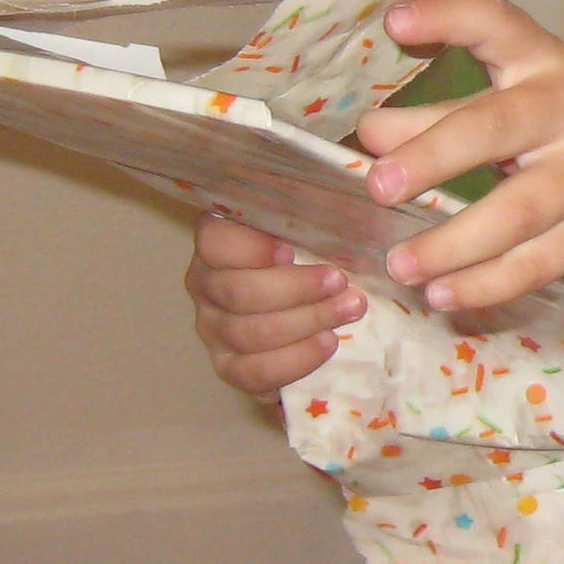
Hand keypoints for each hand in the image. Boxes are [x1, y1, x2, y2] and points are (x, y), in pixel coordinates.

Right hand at [185, 212, 366, 396]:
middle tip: (340, 281)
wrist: (311, 311)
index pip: (215, 240)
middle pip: (238, 291)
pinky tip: (327, 342)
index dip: (250, 247)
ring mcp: (212, 328)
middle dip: (297, 289)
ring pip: (249, 333)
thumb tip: (357, 191)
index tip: (291, 248)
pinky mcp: (228, 367)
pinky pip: (254, 372)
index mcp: (218, 241)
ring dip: (306, 321)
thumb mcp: (311, 228)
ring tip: (349, 309)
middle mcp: (205, 283)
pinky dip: (295, 359)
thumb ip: (315, 214)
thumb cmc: (312, 256)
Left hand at [356, 0, 563, 310]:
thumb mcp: (524, 102)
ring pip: (519, 211)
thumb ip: (443, 115)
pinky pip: (540, 262)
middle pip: (499, 126)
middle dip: (436, 154)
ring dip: (454, 244)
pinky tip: (444, 294)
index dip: (447, 18)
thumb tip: (370, 134)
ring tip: (400, 264)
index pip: (497, 24)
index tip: (395, 25)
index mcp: (545, 62)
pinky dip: (488, 284)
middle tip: (379, 185)